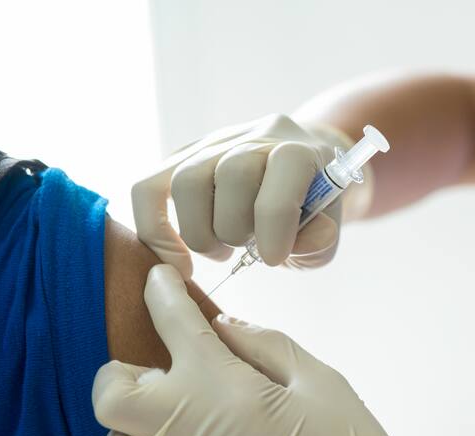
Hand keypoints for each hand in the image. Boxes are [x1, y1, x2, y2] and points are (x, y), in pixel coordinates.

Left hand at [92, 264, 432, 435]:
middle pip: (110, 391)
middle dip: (123, 375)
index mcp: (221, 383)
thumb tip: (221, 324)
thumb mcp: (317, 378)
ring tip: (168, 428)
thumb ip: (264, 342)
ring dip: (132, 431)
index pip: (171, 319)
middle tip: (154, 376)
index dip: (161, 291)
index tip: (158, 281)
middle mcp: (183, 428)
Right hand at [132, 114, 358, 279]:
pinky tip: (174, 257)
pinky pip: (147, 187)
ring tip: (220, 251)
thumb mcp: (327, 227)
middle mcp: (253, 137)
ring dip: (200, 232)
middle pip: (231, 175)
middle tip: (245, 251)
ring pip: (187, 181)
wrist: (293, 169)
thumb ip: (317, 240)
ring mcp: (212, 145)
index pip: (283, 168)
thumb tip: (289, 248)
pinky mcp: (181, 160)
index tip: (274, 259)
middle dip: (236, 229)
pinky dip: (154, 227)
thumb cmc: (310, 206)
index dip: (276, 220)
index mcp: (298, 149)